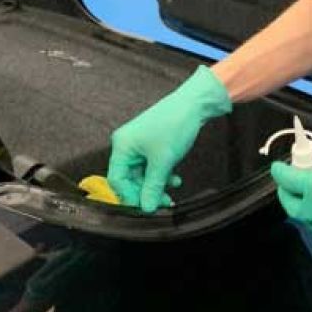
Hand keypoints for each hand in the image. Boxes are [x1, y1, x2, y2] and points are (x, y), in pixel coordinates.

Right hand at [106, 67, 231, 211]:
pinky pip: (151, 167)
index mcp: (122, 146)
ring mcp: (139, 144)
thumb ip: (152, 187)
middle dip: (147, 192)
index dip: (130, 196)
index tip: (145, 207)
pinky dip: (162, 175)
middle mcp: (126, 145)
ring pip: (142, 175)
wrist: (194, 104)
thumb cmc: (175, 125)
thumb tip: (145, 208)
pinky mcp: (151, 145)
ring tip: (172, 190)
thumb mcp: (163, 161)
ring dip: (157, 185)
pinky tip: (175, 178)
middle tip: (164, 202)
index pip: (117, 180)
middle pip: (130, 179)